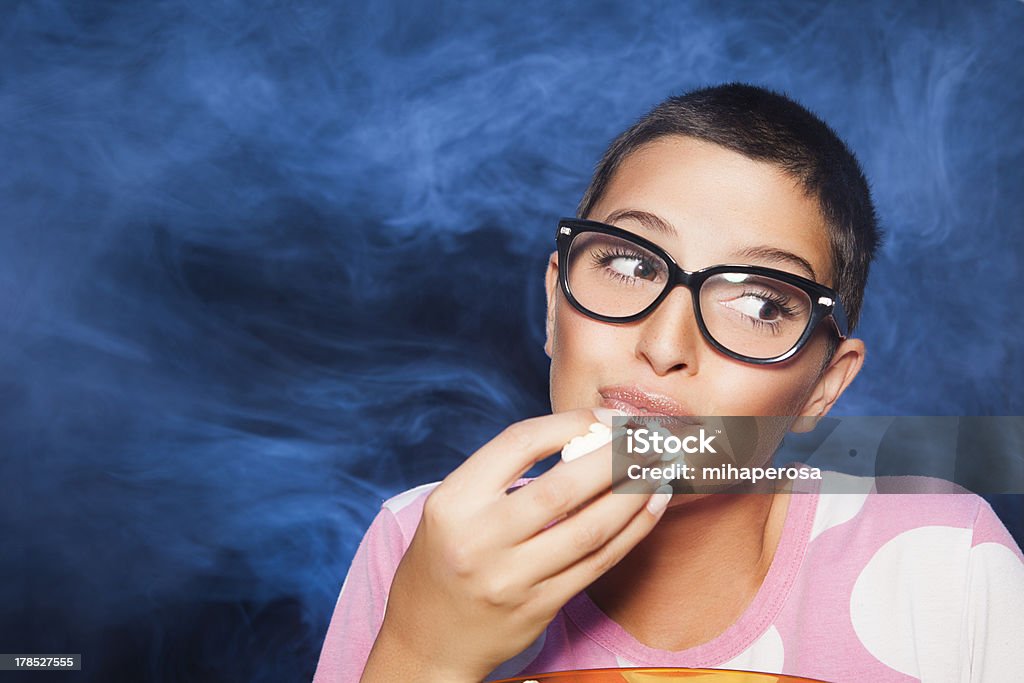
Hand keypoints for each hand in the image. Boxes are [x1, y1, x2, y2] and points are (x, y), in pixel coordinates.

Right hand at [360, 408, 671, 681]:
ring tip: (660, 467)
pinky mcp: (538, 608)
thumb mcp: (453, 508)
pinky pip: (597, 564)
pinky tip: (651, 504)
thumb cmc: (445, 559)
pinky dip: (632, 530)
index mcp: (454, 501)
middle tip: (647, 437)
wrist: (426, 640)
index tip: (606, 417)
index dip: (571, 423)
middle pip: (564, 486)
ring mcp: (511, 579)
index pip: (520, 442)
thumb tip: (585, 438)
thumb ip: (504, 476)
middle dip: (616, 456)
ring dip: (634, 493)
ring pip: (590, 529)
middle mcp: (480, 539)